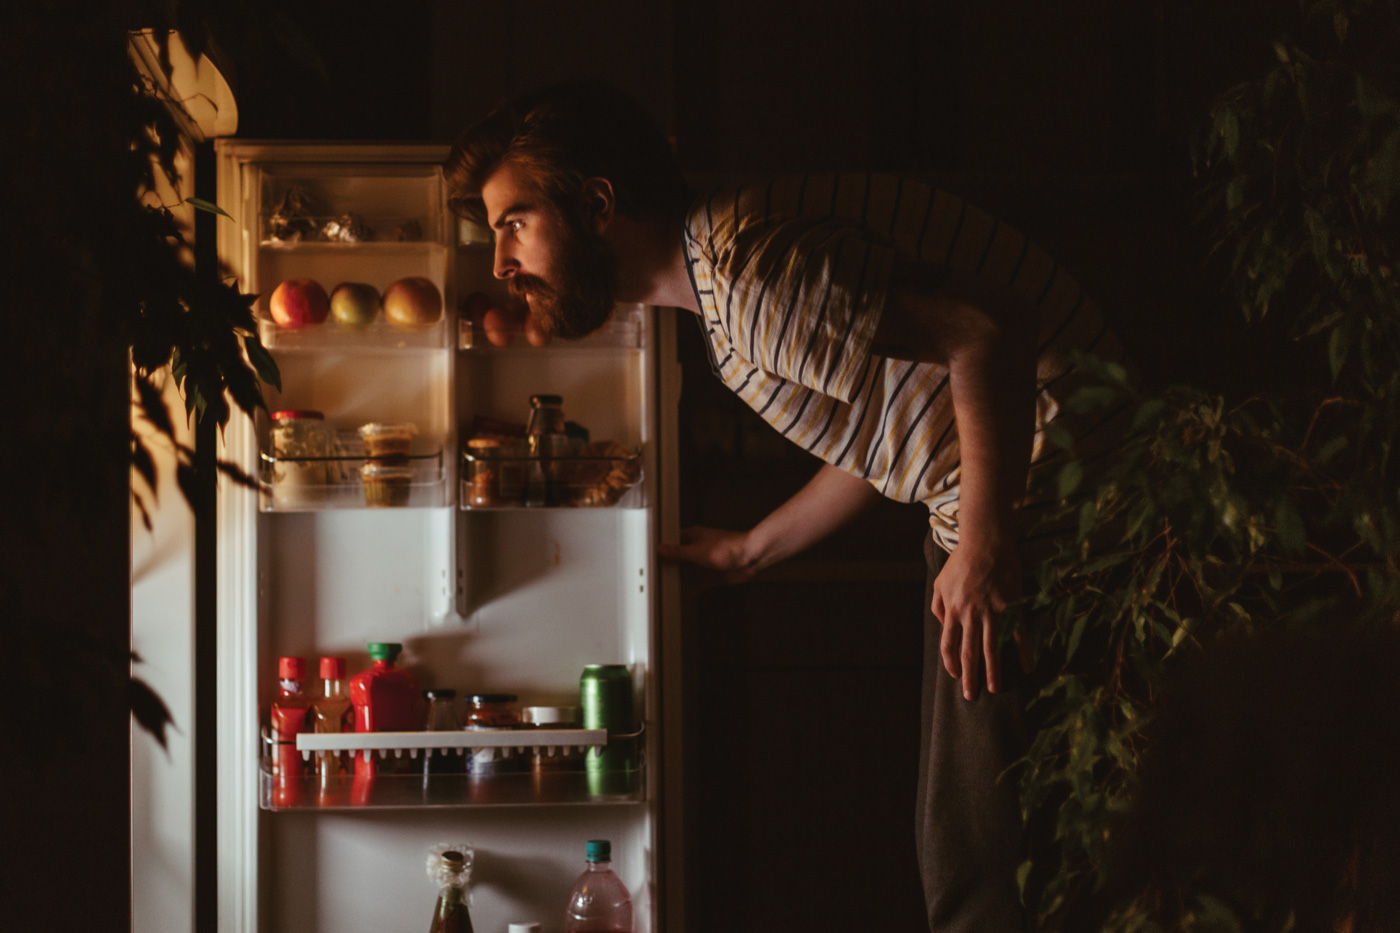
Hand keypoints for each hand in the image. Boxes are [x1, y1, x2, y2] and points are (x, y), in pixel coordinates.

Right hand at [657, 526, 760, 596]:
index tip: (650, 557)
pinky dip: (691, 591)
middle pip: (678, 559)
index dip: (662, 549)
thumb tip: (660, 549)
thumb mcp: (697, 551)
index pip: (672, 542)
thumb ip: (678, 553)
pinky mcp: (714, 575)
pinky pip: (699, 584)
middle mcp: (698, 549)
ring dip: (678, 580)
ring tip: (664, 588)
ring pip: (688, 572)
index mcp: (693, 537)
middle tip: (654, 576)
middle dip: (668, 567)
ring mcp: (706, 563)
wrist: (752, 557)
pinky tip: (682, 597)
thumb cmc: (729, 547)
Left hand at [931, 539, 1033, 699]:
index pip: (949, 645)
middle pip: (969, 652)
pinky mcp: (1012, 607)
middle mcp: (971, 615)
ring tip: (994, 689)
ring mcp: (992, 612)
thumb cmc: (961, 561)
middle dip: (970, 677)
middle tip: (971, 696)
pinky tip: (1026, 668)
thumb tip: (941, 624)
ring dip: (993, 672)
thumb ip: (938, 605)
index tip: (956, 676)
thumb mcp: (940, 582)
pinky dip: (1023, 652)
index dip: (951, 663)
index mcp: (953, 610)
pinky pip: (1018, 634)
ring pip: (992, 648)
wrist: (986, 542)